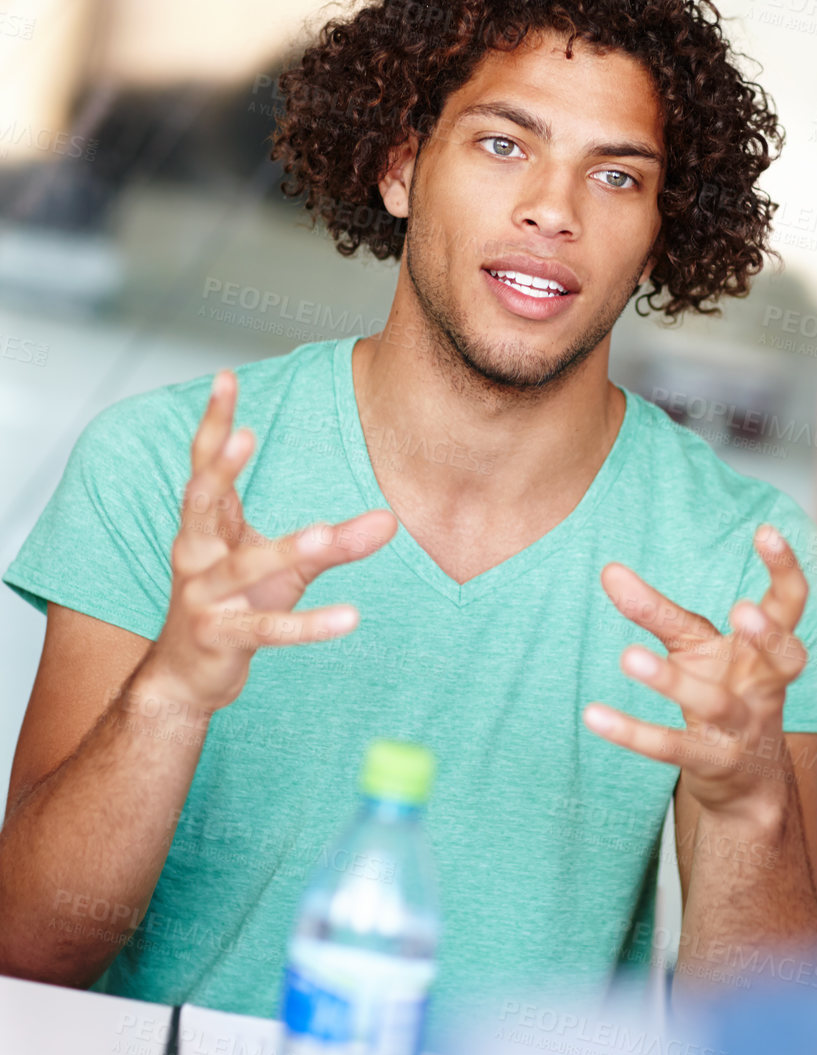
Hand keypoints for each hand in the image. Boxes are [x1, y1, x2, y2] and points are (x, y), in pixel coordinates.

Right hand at [141, 370, 395, 713]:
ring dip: (287, 549)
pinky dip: (309, 625)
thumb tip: (391, 519)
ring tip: (325, 534)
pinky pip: (268, 629)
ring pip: (245, 568)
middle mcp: (194, 555)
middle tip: (245, 435)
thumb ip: (335, 542)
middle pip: (201, 503)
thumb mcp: (286, 568)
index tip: (226, 377)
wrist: (187, 677)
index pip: (204, 466)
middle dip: (221, 469)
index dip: (214, 424)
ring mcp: (203, 598)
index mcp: (205, 528)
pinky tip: (350, 618)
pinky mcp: (221, 638)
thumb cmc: (235, 606)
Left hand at [582, 525, 808, 824]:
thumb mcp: (693, 645)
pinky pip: (673, 747)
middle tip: (740, 608)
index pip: (791, 605)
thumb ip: (656, 610)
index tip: (766, 530)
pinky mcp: (712, 763)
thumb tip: (608, 569)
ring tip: (628, 656)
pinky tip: (594, 715)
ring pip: (716, 704)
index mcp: (767, 651)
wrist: (744, 783)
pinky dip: (633, 732)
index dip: (786, 569)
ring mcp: (743, 729)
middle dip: (767, 635)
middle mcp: (766, 688)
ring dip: (673, 680)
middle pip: (785, 659)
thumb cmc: (725, 691)